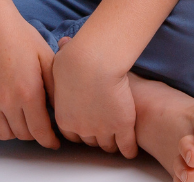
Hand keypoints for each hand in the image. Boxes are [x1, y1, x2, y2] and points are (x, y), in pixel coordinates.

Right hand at [0, 1, 60, 147]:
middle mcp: (7, 101)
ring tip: (24, 123)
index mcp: (29, 92)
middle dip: (35, 134)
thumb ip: (54, 86)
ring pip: (4, 134)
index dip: (49, 141)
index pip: (40, 130)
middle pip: (23, 134)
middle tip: (42, 127)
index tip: (54, 142)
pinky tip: (4, 121)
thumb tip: (61, 108)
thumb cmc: (21, 36)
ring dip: (16, 133)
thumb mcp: (46, 57)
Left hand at [50, 37, 138, 157]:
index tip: (87, 123)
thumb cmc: (76, 58)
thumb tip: (64, 44)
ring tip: (118, 139)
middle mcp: (81, 129)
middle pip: (90, 141)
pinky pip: (126, 145)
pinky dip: (129, 149)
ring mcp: (102, 130)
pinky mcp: (122, 126)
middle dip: (96, 136)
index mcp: (64, 119)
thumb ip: (64, 60)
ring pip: (108, 145)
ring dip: (112, 142)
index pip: (72, 135)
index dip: (80, 129)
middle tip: (104, 129)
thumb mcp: (63, 60)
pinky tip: (131, 150)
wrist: (93, 63)